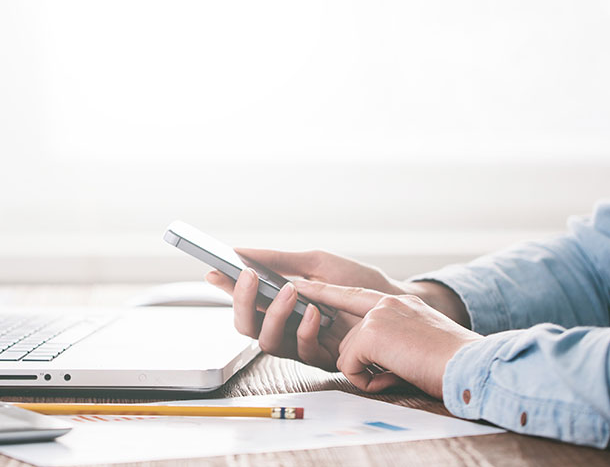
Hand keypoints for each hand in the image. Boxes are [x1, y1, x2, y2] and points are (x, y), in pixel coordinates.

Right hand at [204, 249, 413, 370]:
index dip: (226, 290)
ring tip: (288, 290)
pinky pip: (302, 351)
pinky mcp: (324, 359)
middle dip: (242, 302)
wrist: (395, 299)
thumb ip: (279, 260)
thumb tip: (240, 250)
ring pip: (267, 342)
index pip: (245, 300)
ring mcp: (302, 344)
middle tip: (247, 276)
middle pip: (246, 326)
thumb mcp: (316, 262)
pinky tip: (313, 313)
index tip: (214, 272)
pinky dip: (304, 330)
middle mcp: (286, 326)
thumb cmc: (357, 281)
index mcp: (280, 303)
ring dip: (274, 315)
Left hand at [295, 280, 482, 397]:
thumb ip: (394, 337)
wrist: (470, 365)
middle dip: (365, 364)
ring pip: (347, 356)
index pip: (354, 295)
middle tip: (400, 370)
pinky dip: (368, 382)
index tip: (302, 285)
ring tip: (403, 372)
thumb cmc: (454, 363)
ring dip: (369, 374)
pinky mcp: (370, 334)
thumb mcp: (422, 340)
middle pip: (349, 340)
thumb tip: (372, 355)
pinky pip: (348, 368)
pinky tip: (394, 376)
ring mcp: (376, 316)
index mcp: (400, 303)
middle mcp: (386, 304)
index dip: (326, 292)